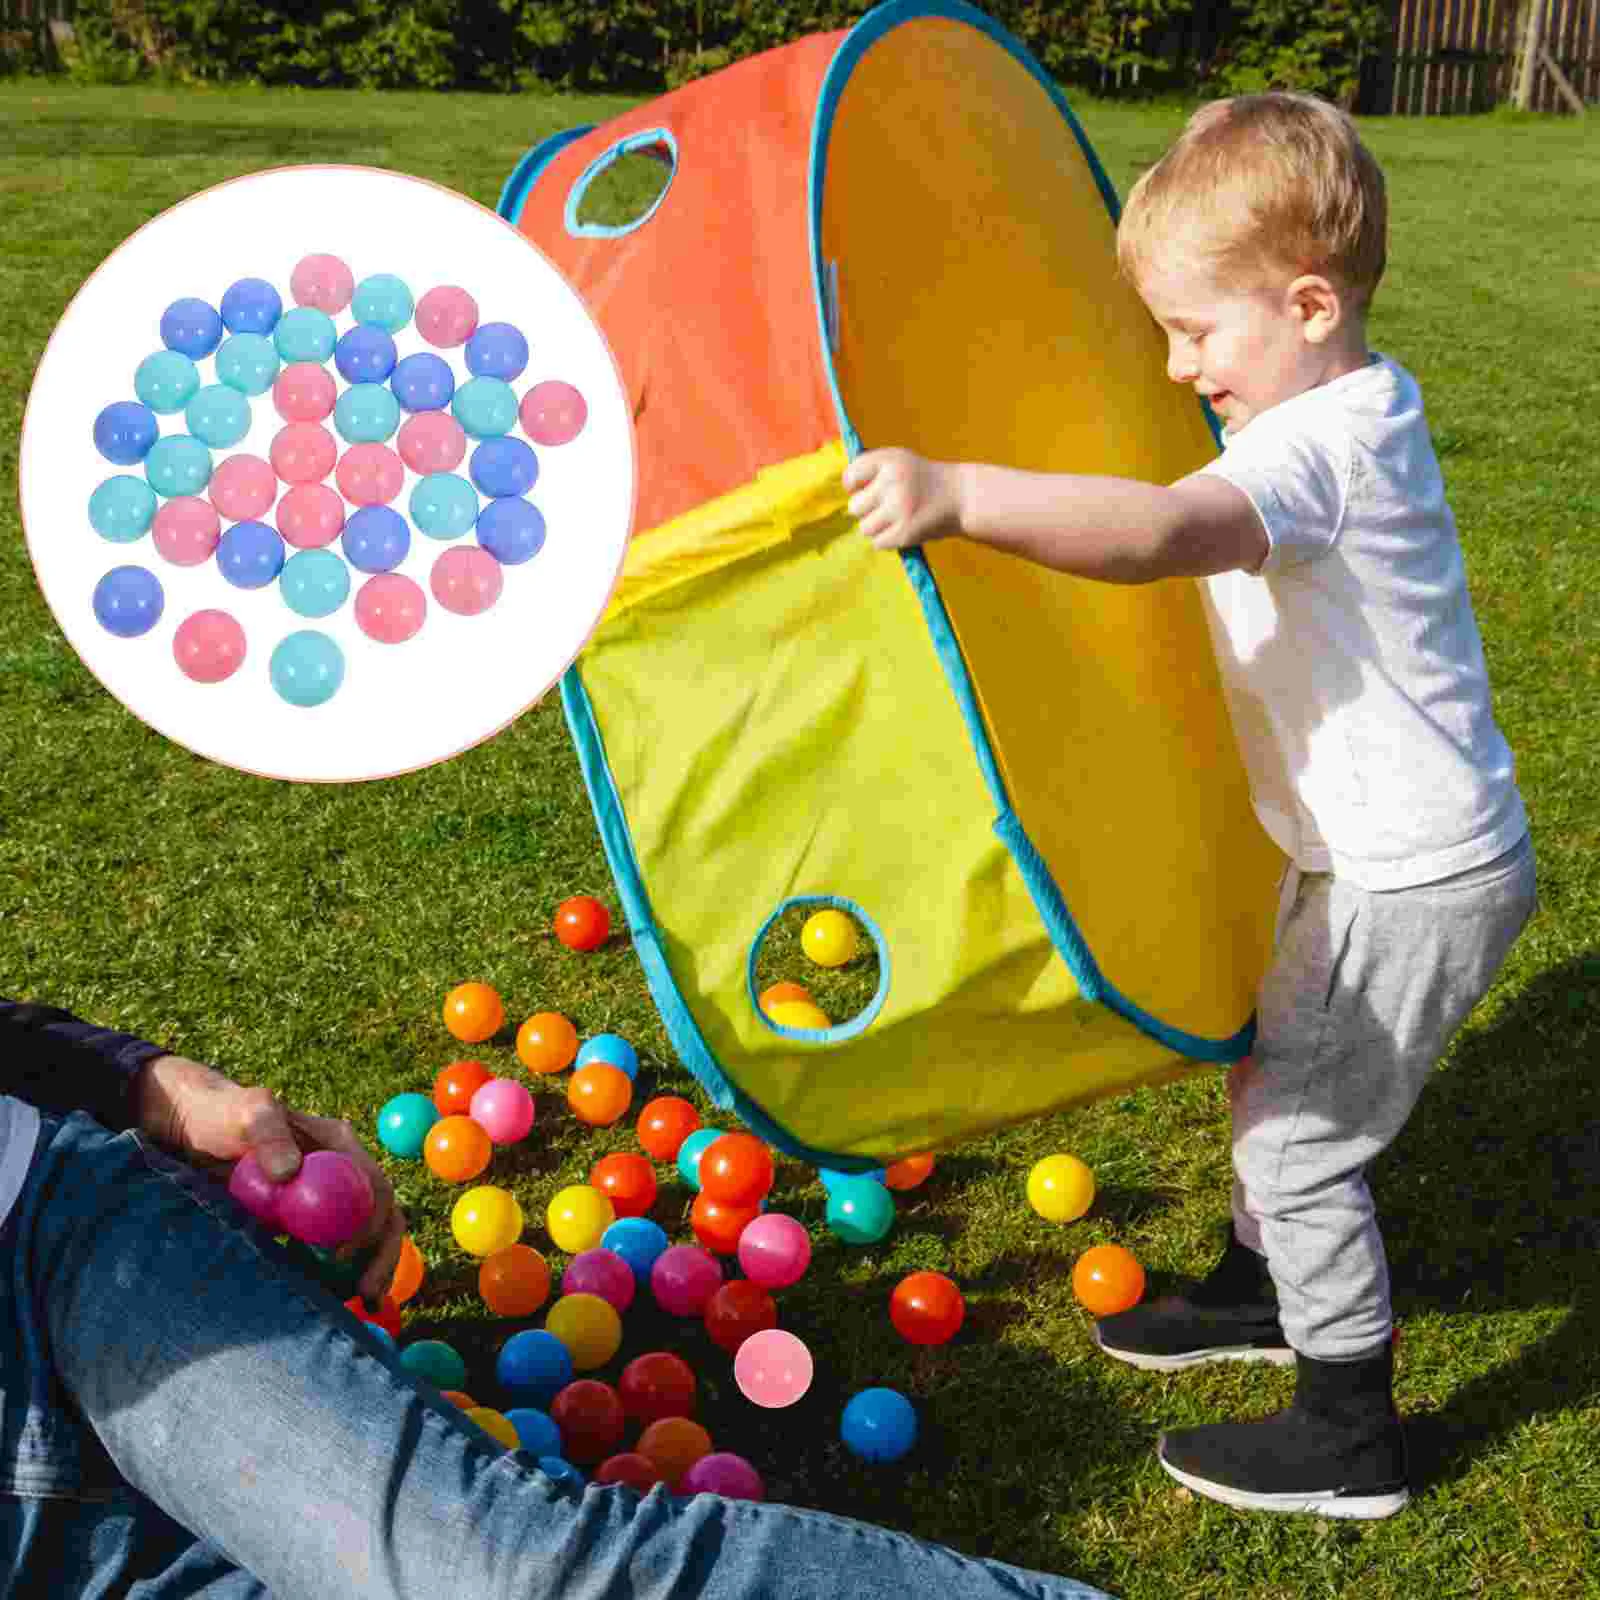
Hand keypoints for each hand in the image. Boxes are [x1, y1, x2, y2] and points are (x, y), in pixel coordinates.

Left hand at [134, 1054, 404, 1307]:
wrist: (194, 1132)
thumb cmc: (223, 1116)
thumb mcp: (247, 1113)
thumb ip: (268, 1132)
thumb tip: (289, 1172)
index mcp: (339, 1146)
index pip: (373, 1187)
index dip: (369, 1223)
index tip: (341, 1256)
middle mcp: (340, 1174)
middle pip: (380, 1217)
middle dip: (382, 1257)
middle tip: (368, 1296)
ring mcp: (322, 1200)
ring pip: (359, 1239)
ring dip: (364, 1272)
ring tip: (356, 1307)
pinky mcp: (301, 1223)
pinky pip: (326, 1252)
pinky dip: (333, 1278)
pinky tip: (326, 1301)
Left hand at [842, 448, 963, 550]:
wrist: (961, 497)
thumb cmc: (921, 479)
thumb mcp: (899, 461)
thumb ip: (869, 468)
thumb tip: (835, 490)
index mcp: (889, 461)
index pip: (850, 477)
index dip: (855, 486)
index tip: (867, 488)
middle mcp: (893, 483)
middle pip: (854, 507)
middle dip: (867, 509)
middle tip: (887, 506)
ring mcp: (900, 509)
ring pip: (865, 528)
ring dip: (877, 527)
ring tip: (895, 519)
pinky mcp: (905, 532)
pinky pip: (878, 543)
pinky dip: (887, 539)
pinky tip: (902, 529)